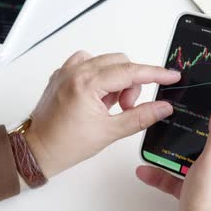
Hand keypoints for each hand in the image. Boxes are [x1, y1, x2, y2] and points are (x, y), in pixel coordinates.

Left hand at [25, 51, 180, 177]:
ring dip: (115, 79)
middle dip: (131, 83)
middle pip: (119, 62)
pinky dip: (98, 76)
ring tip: (109, 104)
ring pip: (104, 61)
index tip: (171, 76)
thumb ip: (141, 116)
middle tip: (127, 106)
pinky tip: (97, 95)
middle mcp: (74, 72)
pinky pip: (87, 64)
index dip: (155, 73)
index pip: (130, 71)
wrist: (38, 150)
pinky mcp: (61, 75)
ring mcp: (65, 71)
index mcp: (86, 84)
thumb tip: (163, 107)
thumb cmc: (66, 144)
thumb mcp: (110, 132)